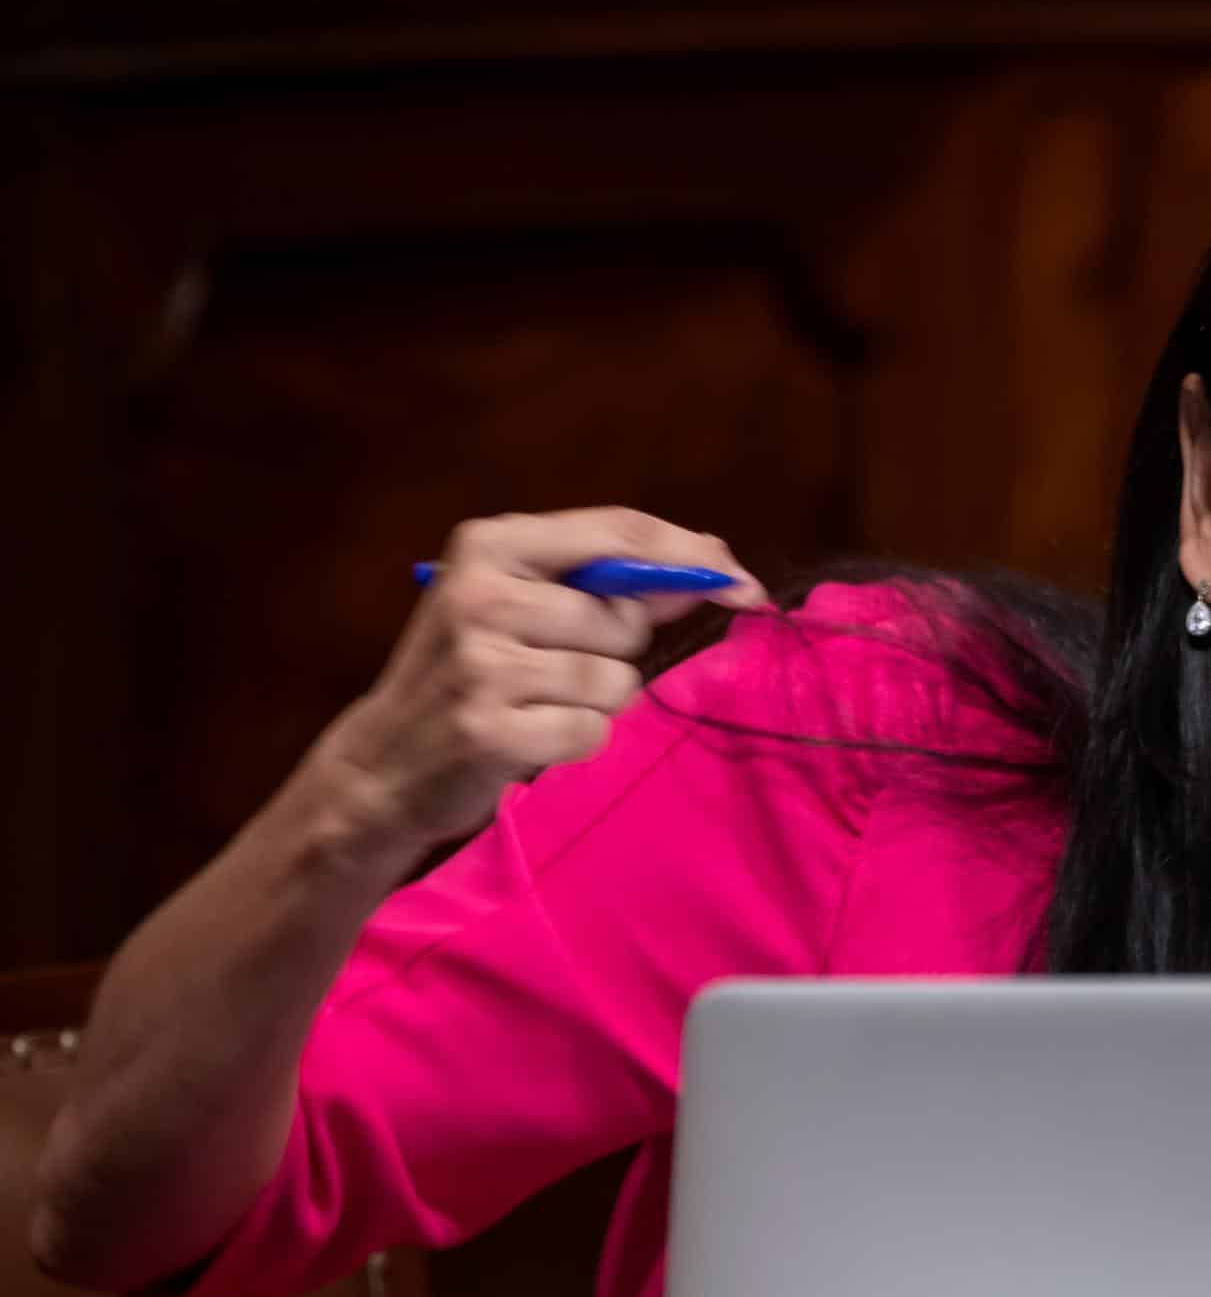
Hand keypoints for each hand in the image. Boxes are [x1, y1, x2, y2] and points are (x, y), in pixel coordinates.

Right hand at [324, 507, 766, 851]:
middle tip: (552, 669)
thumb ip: (610, 583)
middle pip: (625, 619)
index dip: (692, 555)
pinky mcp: (490, 729)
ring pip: (615, 680)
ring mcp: (482, 664)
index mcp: (490, 544)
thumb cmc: (471, 673)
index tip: (743, 583)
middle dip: (613, 652)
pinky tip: (527, 737)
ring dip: (593, 702)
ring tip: (533, 704)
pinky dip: (575, 741)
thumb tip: (715, 568)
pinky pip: (593, 731)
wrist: (381, 763)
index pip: (619, 533)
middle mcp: (481, 593)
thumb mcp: (522, 604)